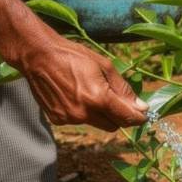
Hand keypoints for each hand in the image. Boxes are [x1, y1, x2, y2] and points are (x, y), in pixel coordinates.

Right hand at [13, 32, 147, 130]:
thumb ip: (123, 89)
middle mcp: (84, 113)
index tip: (143, 114)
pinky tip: (74, 95)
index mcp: (98, 98)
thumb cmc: (73, 56)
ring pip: (96, 124)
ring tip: (89, 92)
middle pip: (113, 126)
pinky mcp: (58, 120)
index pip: (127, 118)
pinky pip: (80, 121)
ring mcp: (69, 119)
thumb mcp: (104, 66)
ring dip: (100, 114)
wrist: (38, 56)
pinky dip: (83, 113)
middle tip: (116, 100)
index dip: (138, 117)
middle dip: (119, 116)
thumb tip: (141, 106)